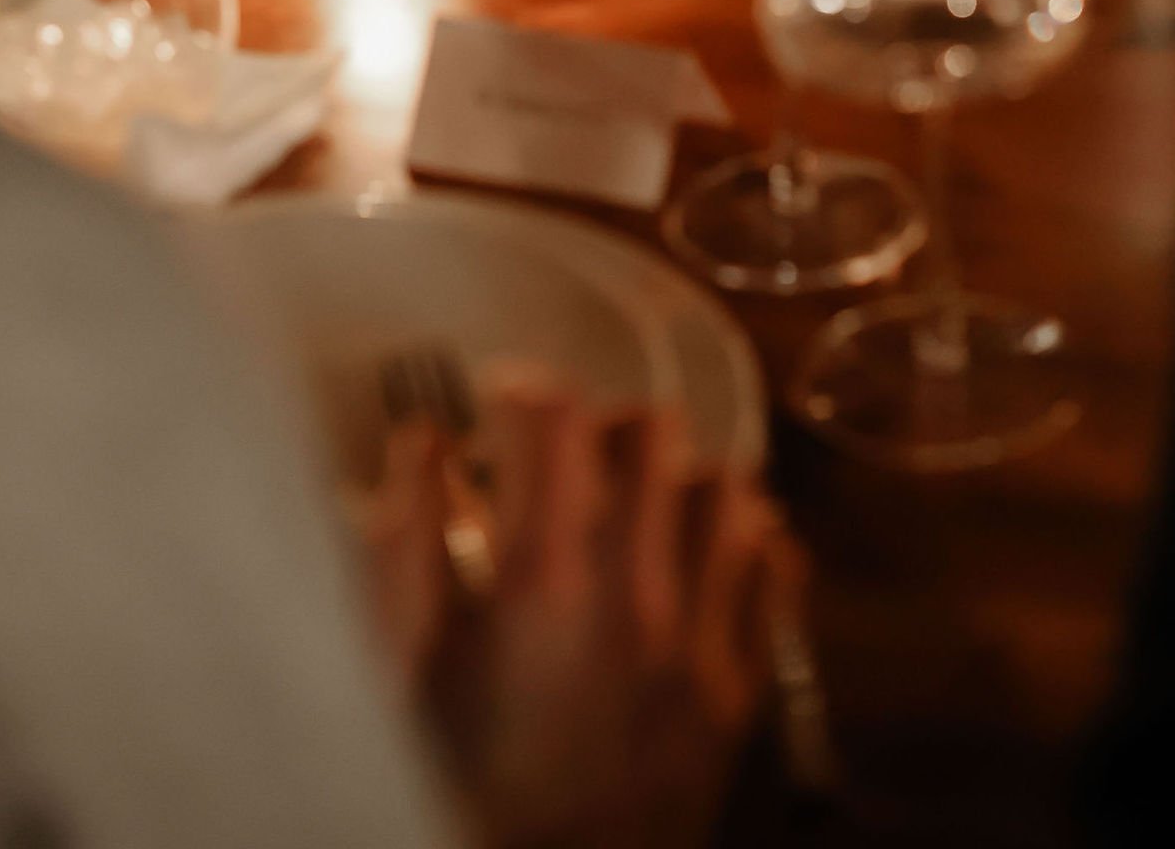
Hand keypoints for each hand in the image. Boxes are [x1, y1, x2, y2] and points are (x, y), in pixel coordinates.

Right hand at [356, 373, 788, 848]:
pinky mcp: (740, 691)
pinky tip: (704, 553)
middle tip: (569, 455)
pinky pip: (775, 571)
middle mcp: (635, 596)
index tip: (503, 400)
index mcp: (543, 583)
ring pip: (727, 488)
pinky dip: (745, 541)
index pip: (558, 420)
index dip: (525, 389)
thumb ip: (406, 546)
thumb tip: (424, 444)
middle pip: (653, 433)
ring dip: (681, 476)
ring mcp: (700, 644)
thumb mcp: (399, 670)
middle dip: (602, 425)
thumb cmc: (457, 786)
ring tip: (641, 499)